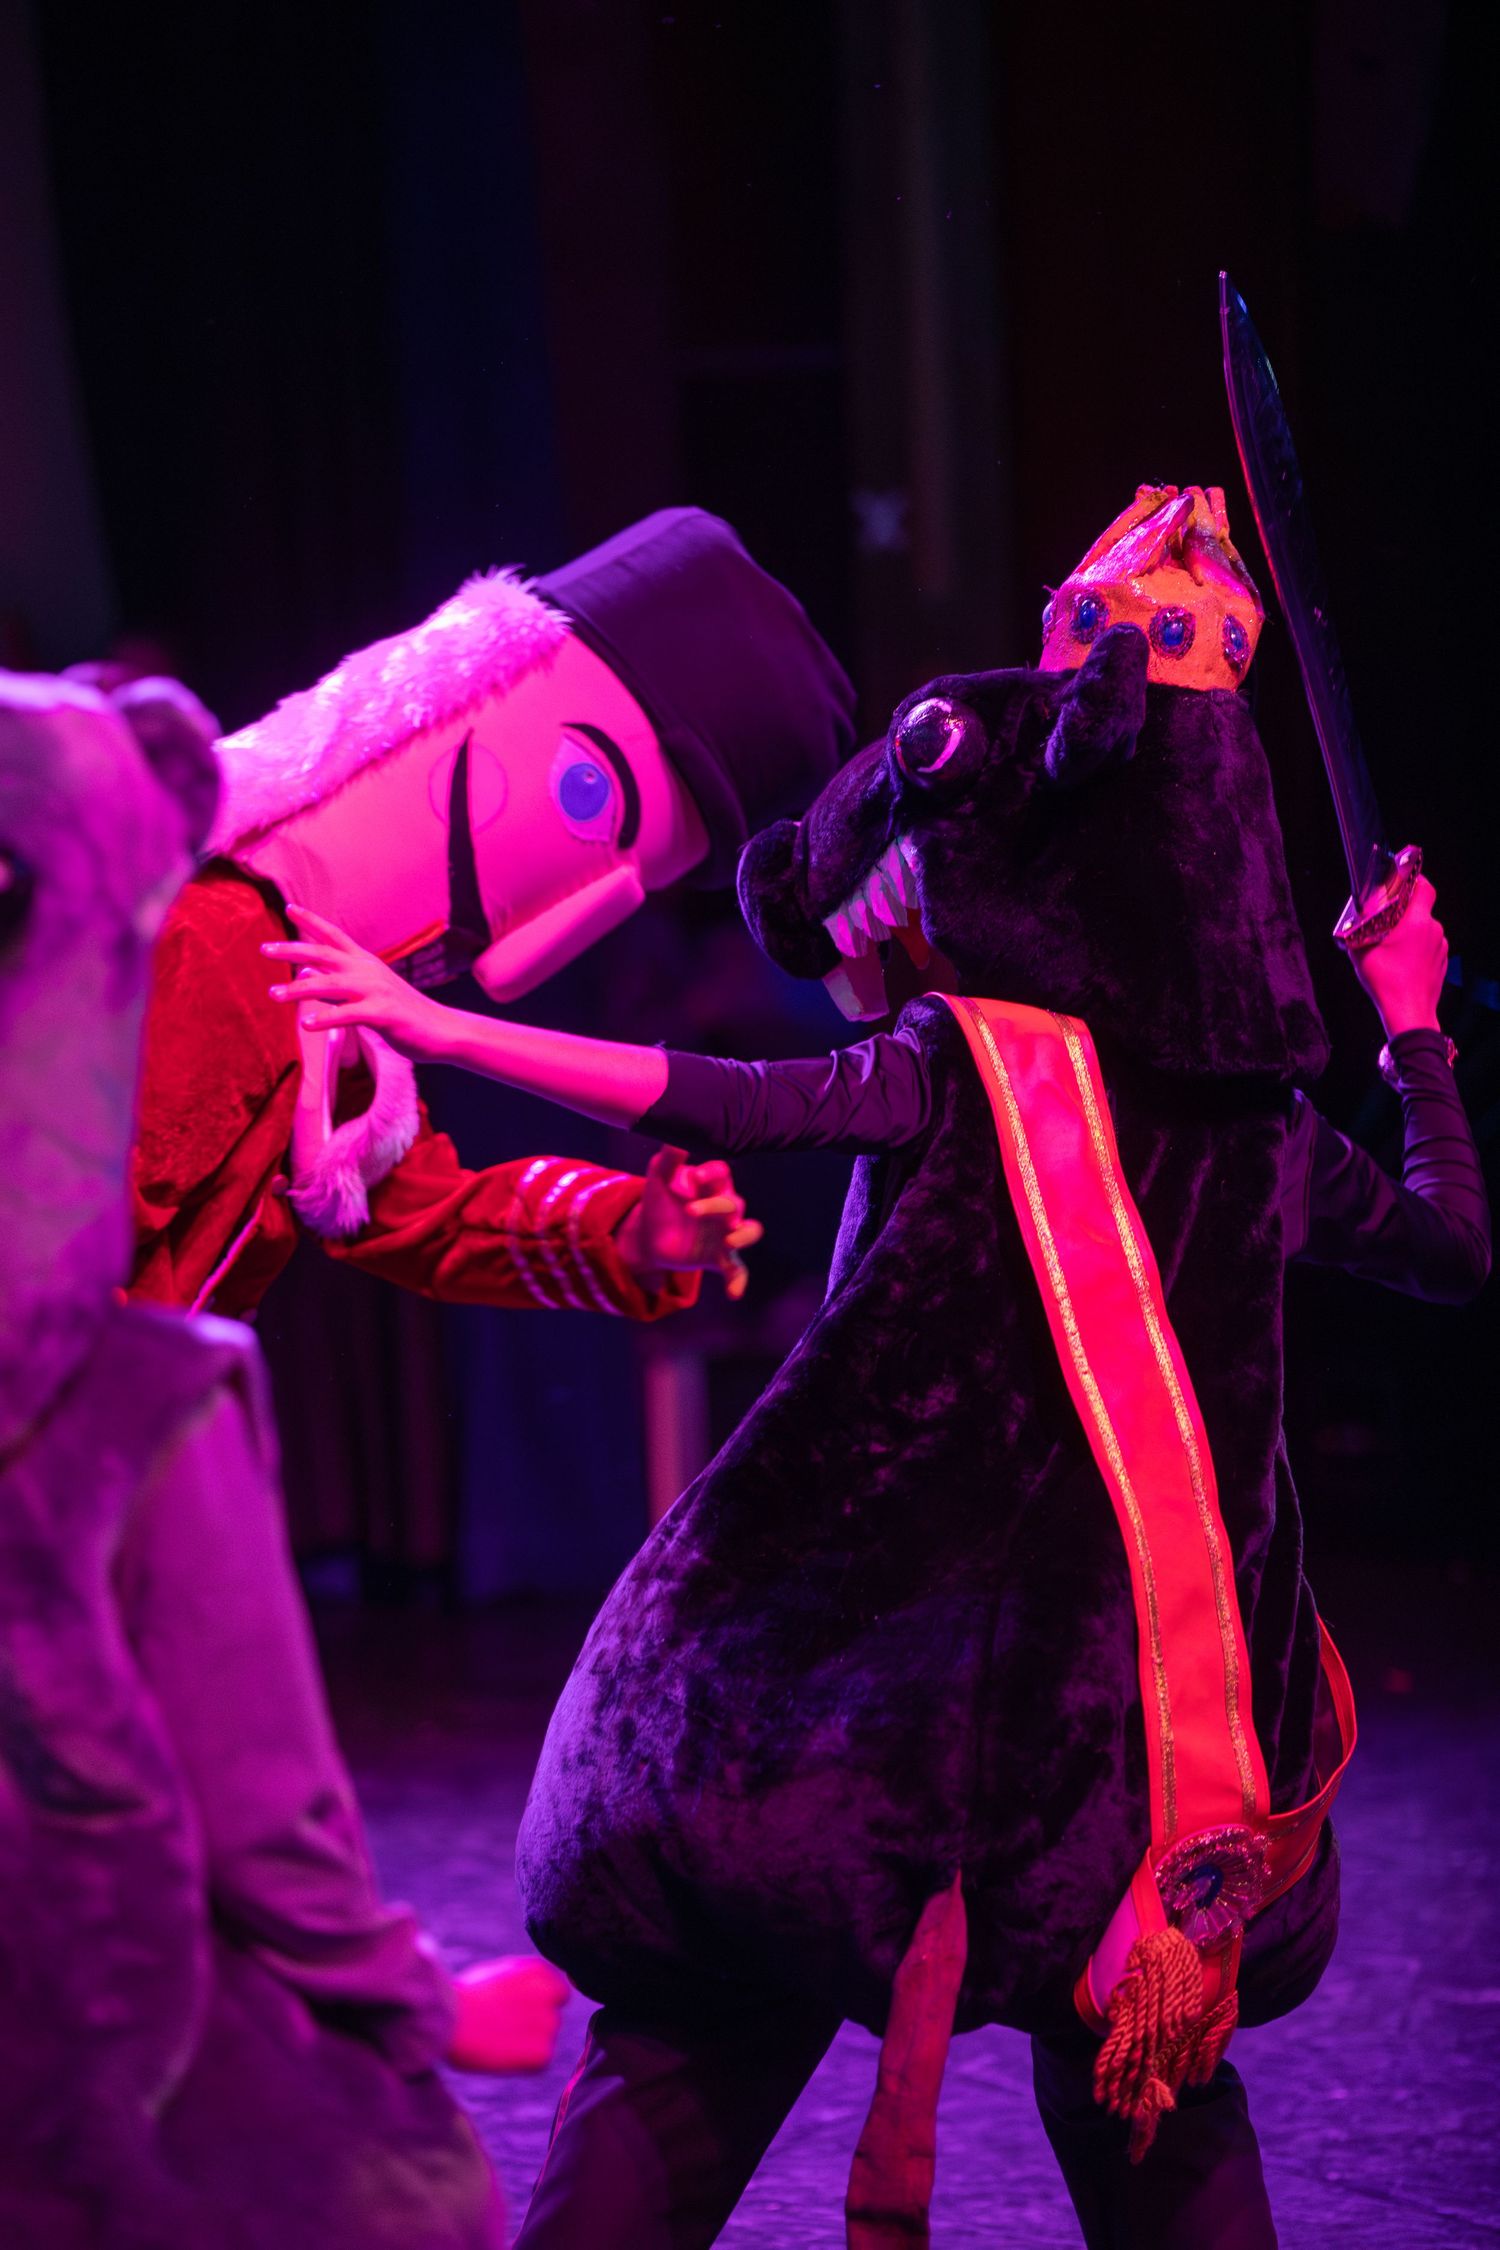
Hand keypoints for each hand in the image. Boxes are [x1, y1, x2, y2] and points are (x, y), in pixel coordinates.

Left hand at [263, 904, 448, 1060]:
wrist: (443, 1029)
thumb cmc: (404, 1013)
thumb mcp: (369, 993)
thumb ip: (337, 985)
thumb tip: (306, 975)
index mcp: (366, 963)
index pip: (334, 936)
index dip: (311, 921)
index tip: (289, 907)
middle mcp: (368, 971)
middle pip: (324, 954)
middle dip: (292, 950)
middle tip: (264, 948)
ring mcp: (376, 991)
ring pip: (330, 985)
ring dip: (298, 989)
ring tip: (273, 995)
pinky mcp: (383, 1014)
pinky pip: (348, 1015)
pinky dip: (326, 1018)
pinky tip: (305, 1025)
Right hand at [446, 1954, 570, 2074]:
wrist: (451, 2020)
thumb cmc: (466, 1996)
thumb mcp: (499, 1973)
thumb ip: (525, 1981)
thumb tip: (537, 1991)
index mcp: (540, 1972)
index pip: (558, 1993)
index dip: (540, 2004)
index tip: (520, 2012)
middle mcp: (550, 1996)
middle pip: (551, 2017)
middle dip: (534, 2025)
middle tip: (504, 2028)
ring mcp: (548, 2025)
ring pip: (545, 2039)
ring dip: (528, 2043)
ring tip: (498, 2039)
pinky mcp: (541, 2053)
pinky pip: (539, 2060)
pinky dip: (523, 2062)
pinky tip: (502, 2053)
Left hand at [613, 1146, 764, 1299]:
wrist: (648, 1236)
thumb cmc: (658, 1201)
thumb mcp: (658, 1179)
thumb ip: (667, 1160)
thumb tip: (676, 1140)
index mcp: (710, 1185)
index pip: (721, 1174)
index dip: (712, 1174)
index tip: (695, 1178)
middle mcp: (723, 1208)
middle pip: (734, 1203)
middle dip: (716, 1206)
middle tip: (691, 1212)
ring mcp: (724, 1233)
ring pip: (750, 1231)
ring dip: (744, 1235)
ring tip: (729, 1241)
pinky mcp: (719, 1258)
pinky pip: (737, 1269)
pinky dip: (738, 1281)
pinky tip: (734, 1294)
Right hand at [1350, 873, 1447, 1037]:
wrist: (1409, 1014)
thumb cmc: (1386, 983)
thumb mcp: (1361, 950)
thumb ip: (1361, 926)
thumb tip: (1363, 910)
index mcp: (1416, 922)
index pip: (1424, 887)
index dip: (1414, 880)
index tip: (1401, 882)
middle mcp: (1433, 931)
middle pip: (1420, 910)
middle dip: (1402, 913)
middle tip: (1382, 922)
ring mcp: (1440, 947)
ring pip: (1423, 929)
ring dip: (1408, 932)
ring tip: (1389, 948)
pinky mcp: (1442, 961)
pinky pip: (1428, 946)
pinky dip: (1415, 948)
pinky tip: (1400, 962)